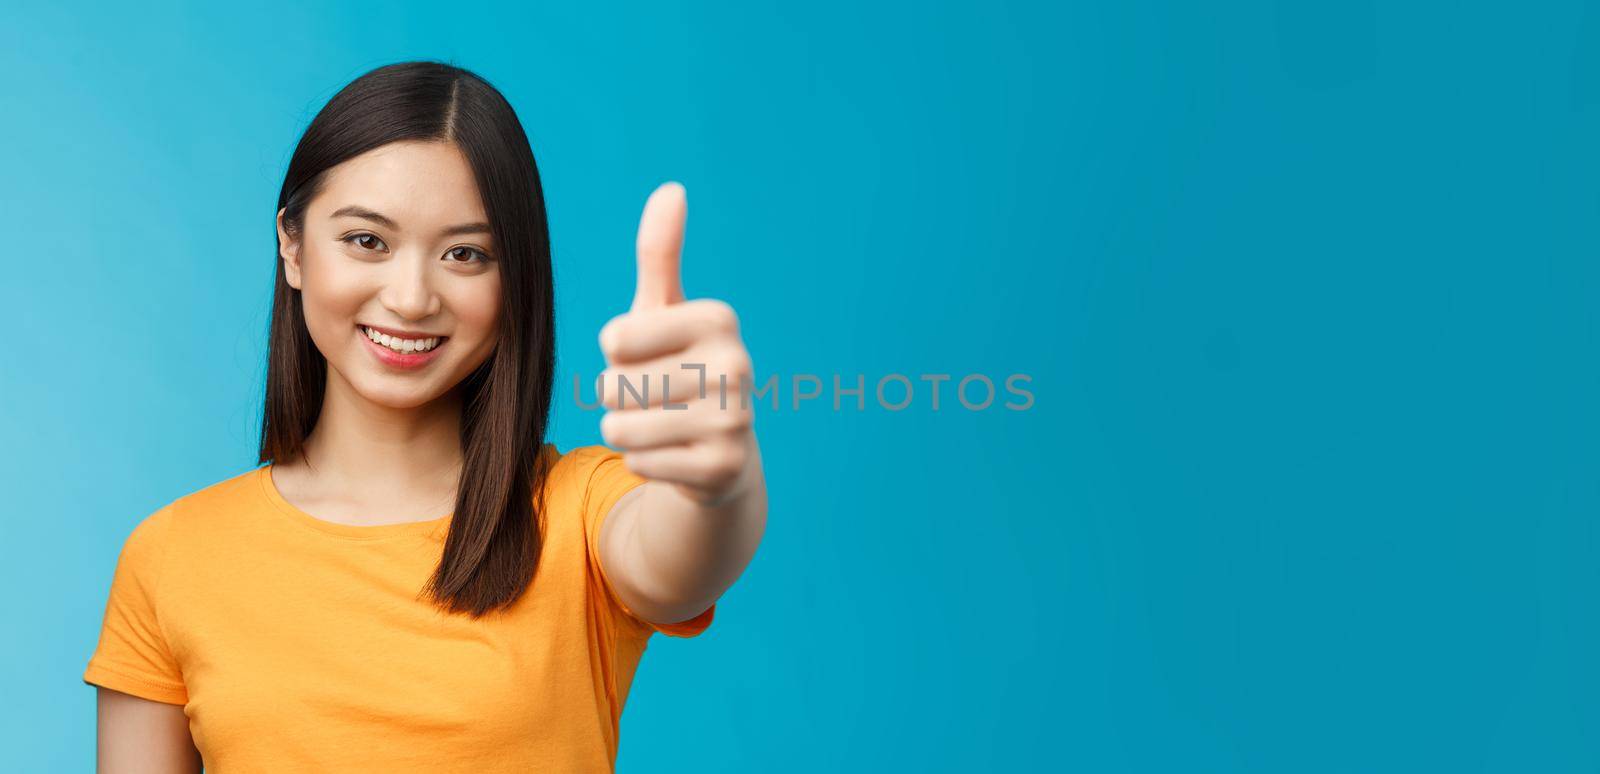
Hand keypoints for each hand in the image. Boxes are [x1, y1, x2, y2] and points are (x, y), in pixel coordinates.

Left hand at [597, 182, 755, 505]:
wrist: (721, 452)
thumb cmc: (679, 368)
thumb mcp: (664, 312)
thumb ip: (660, 254)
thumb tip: (671, 189)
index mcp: (720, 320)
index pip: (614, 339)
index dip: (617, 353)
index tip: (652, 357)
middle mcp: (737, 367)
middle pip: (614, 385)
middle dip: (619, 397)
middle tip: (657, 398)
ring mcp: (734, 421)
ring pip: (621, 428)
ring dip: (625, 431)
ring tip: (660, 426)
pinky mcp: (722, 469)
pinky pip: (638, 463)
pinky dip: (644, 463)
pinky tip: (674, 456)